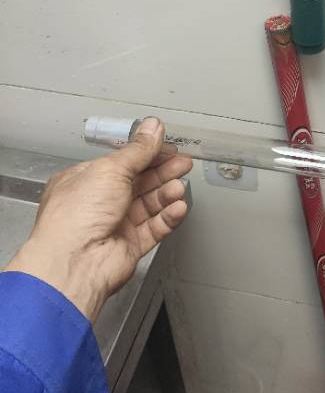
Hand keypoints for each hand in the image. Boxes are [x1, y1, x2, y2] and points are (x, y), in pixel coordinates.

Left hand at [5, 117, 192, 321]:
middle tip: (183, 163)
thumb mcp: (110, 169)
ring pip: (149, 205)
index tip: (168, 148)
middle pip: (139, 182)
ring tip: (178, 187)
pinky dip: (168, 217)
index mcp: (85, 180)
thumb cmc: (75, 218)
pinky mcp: (129, 245)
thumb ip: (138, 150)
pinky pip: (155, 227)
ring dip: (166, 194)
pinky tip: (177, 207)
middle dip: (163, 172)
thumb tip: (152, 128)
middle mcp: (98, 202)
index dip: (147, 153)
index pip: (123, 162)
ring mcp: (115, 224)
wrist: (75, 263)